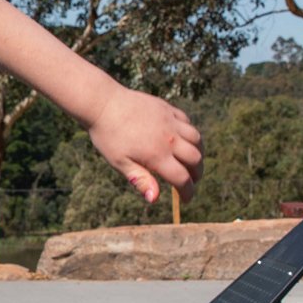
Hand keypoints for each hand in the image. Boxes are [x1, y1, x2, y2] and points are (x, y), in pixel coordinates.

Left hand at [90, 86, 200, 203]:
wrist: (104, 103)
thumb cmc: (108, 136)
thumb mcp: (120, 162)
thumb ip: (140, 180)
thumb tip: (155, 199)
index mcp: (157, 155)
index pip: (182, 179)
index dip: (187, 192)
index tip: (186, 199)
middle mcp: (169, 138)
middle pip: (195, 159)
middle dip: (197, 174)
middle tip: (191, 180)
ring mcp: (170, 121)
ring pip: (197, 139)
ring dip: (198, 154)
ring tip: (191, 161)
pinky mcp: (168, 109)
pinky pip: (188, 122)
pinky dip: (190, 134)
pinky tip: (183, 139)